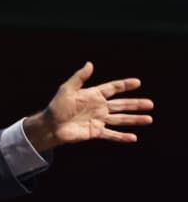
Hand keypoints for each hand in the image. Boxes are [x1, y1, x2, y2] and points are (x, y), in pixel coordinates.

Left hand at [23, 62, 152, 152]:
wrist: (50, 126)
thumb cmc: (56, 107)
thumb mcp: (67, 90)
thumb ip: (79, 77)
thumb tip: (89, 63)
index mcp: (93, 95)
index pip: (113, 88)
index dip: (124, 85)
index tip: (137, 82)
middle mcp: (99, 107)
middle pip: (121, 104)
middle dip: (136, 104)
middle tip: (150, 104)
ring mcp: (99, 120)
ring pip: (120, 119)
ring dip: (134, 119)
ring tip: (148, 119)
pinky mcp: (95, 132)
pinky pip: (111, 134)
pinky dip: (122, 136)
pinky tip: (133, 137)